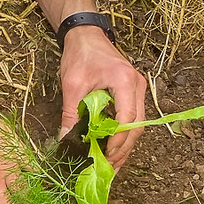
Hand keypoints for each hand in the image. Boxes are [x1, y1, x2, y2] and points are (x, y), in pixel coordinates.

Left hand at [58, 28, 146, 168]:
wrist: (86, 34)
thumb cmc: (80, 54)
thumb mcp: (72, 85)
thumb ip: (71, 114)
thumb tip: (65, 141)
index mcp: (124, 81)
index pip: (127, 119)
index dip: (116, 141)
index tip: (103, 156)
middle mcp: (137, 85)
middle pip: (137, 126)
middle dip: (123, 150)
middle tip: (108, 168)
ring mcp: (138, 89)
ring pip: (138, 125)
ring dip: (124, 146)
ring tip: (111, 165)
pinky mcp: (133, 92)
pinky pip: (133, 118)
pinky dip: (123, 135)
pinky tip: (112, 149)